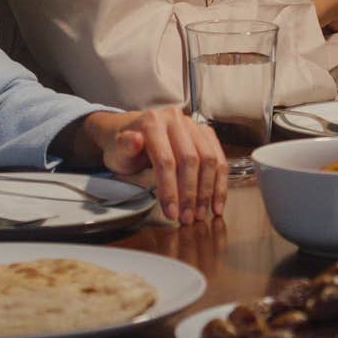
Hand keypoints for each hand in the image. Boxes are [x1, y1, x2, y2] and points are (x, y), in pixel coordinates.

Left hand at [82, 107, 226, 223]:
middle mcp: (177, 120)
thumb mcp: (118, 150)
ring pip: (209, 159)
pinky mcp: (206, 134)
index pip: (166, 160)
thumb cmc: (124, 147)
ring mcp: (194, 125)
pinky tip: (216, 203)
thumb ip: (125, 147)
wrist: (132, 132)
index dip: (170, 189)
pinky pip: (219, 158)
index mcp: (153, 122)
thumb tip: (135, 140)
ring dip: (208, 191)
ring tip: (201, 214)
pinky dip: (220, 183)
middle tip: (188, 218)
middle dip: (191, 193)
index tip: (171, 213)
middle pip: (191, 160)